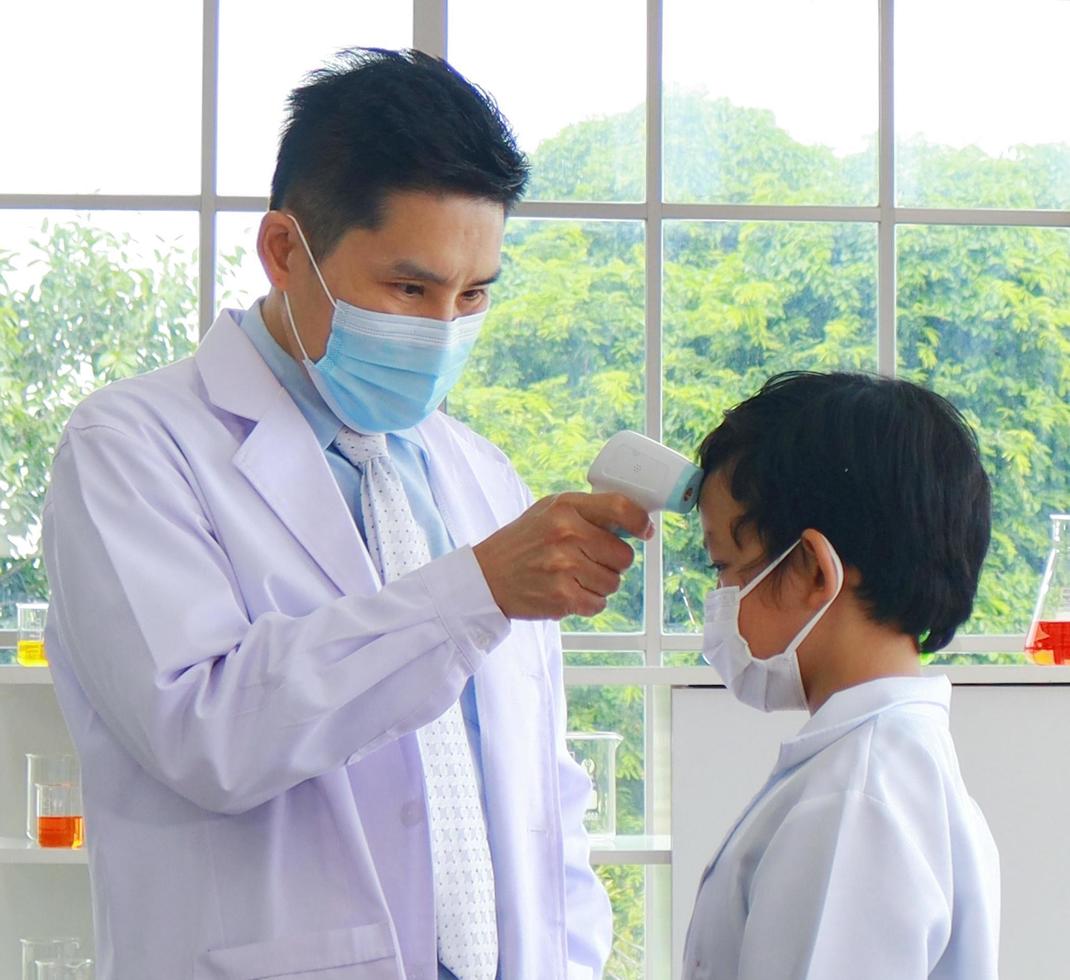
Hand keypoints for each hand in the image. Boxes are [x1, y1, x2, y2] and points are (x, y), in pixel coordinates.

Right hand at [472, 492, 653, 619]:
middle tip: (587, 561)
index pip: (620, 507)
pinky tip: (567, 592)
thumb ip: (587, 512)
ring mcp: (564, 566)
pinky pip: (598, 603)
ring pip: (613, 582)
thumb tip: (633, 521)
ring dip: (599, 584)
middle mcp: (566, 533)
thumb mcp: (549, 512)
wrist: (485, 577)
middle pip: (623, 555)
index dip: (639, 521)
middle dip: (612, 562)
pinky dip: (587, 602)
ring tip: (571, 577)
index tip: (643, 531)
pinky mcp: (562, 596)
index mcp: (565, 507)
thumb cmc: (522, 544)